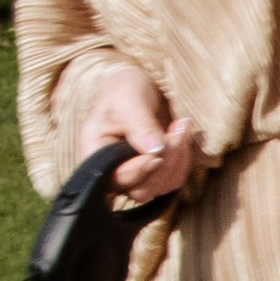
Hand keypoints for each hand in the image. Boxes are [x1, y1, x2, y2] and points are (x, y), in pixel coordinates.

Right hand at [81, 66, 200, 205]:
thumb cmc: (125, 91)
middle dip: (165, 162)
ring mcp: (134, 178)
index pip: (116, 179)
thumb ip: (139, 124)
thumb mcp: (128, 100)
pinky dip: (184, 160)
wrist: (139, 89)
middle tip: (177, 130)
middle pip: (141, 191)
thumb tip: (154, 150)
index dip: (140, 169)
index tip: (158, 150)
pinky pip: (174, 180)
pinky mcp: (154, 175)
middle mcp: (112, 173)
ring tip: (181, 126)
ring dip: (178, 159)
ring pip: (161, 187)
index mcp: (94, 155)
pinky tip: (184, 136)